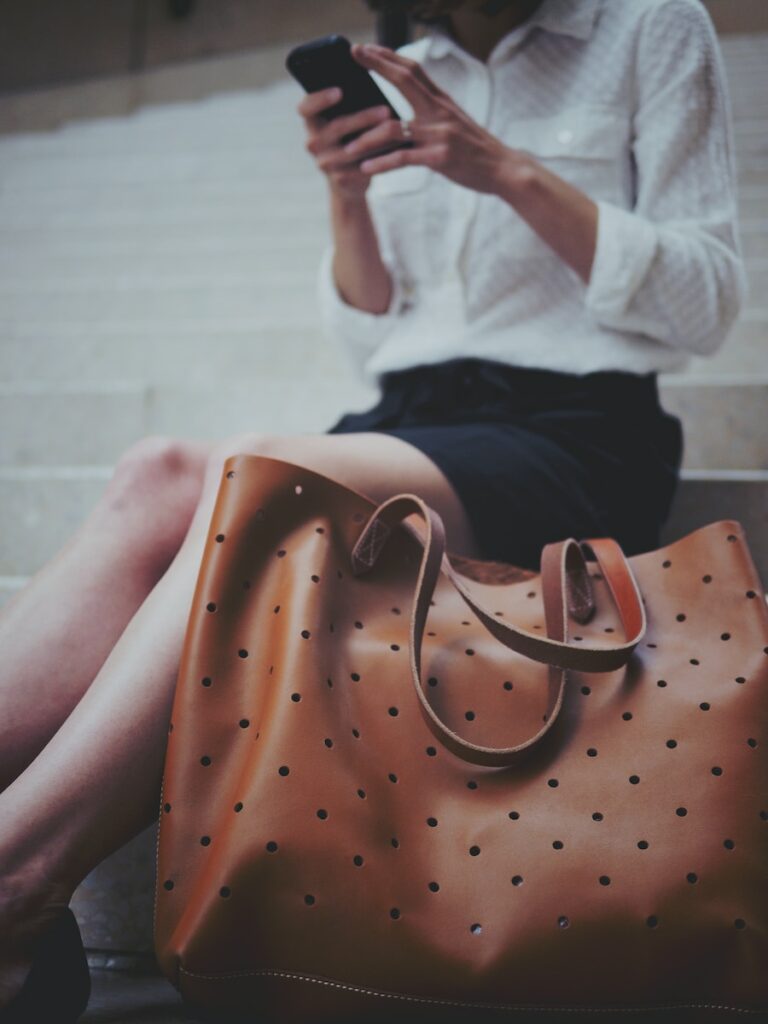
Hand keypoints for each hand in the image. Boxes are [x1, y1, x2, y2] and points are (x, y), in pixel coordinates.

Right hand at [297, 86, 393, 199]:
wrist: (349, 179)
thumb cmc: (350, 137)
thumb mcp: (344, 118)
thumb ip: (348, 102)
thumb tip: (372, 74)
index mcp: (311, 121)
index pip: (305, 107)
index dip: (319, 99)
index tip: (339, 91)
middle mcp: (313, 142)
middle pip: (336, 127)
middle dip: (363, 118)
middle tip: (386, 109)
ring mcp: (325, 162)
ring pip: (352, 149)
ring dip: (376, 139)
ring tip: (396, 129)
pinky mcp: (340, 179)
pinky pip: (362, 168)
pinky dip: (380, 158)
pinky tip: (397, 150)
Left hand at [344, 42, 516, 193]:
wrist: (503, 168)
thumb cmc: (476, 149)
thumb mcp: (455, 122)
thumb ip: (433, 111)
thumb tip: (413, 101)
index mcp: (442, 101)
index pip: (412, 69)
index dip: (388, 56)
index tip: (365, 48)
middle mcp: (439, 111)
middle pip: (403, 80)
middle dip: (376, 66)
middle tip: (353, 56)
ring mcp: (439, 134)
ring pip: (393, 128)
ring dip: (366, 138)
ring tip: (347, 147)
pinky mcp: (439, 158)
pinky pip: (402, 159)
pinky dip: (381, 164)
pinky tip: (366, 169)